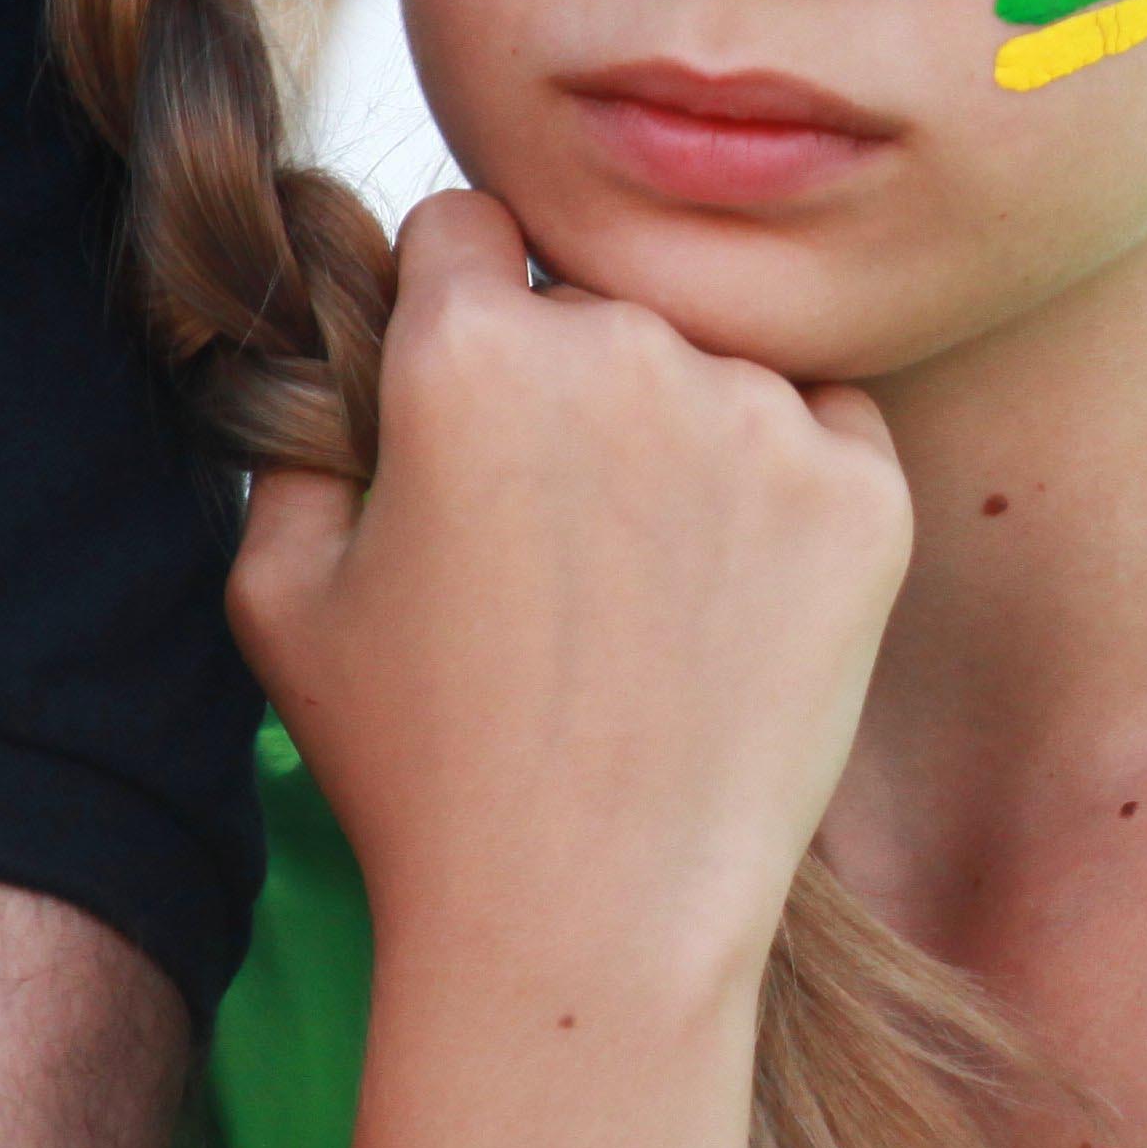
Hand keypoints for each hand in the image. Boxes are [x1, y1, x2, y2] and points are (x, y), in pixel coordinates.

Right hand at [232, 195, 908, 1024]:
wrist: (592, 920)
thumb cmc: (418, 772)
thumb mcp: (279, 594)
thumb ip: (294, 435)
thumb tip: (328, 353)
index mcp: (465, 348)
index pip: (469, 226)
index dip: (455, 303)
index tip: (467, 399)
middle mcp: (621, 347)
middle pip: (597, 296)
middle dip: (570, 376)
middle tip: (557, 531)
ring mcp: (759, 415)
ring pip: (714, 361)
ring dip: (683, 429)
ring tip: (645, 590)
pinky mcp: (867, 490)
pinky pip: (823, 427)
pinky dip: (784, 487)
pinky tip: (730, 600)